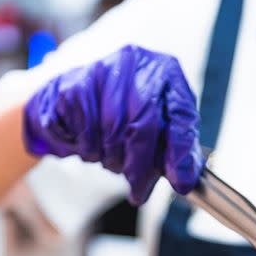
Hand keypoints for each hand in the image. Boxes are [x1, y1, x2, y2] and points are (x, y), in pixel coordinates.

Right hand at [23, 45, 203, 204]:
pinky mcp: (71, 85)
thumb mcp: (160, 122)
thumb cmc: (128, 110)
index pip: (181, 113)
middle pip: (142, 125)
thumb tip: (183, 180)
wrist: (78, 92)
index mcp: (166, 71)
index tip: (180, 183)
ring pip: (109, 130)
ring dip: (110, 159)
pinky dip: (85, 149)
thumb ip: (176, 148)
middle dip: (140, 167)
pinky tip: (89, 148)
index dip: (181, 152)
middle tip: (138, 192)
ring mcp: (100, 70)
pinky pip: (81, 131)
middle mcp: (135, 63)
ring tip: (111, 162)